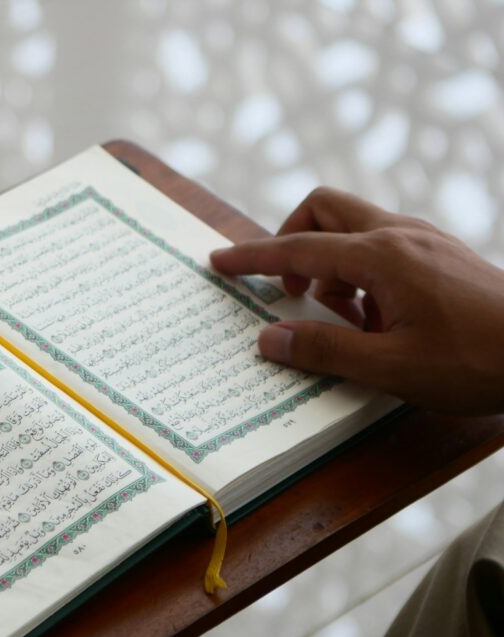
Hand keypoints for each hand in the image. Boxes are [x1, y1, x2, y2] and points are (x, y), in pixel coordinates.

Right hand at [210, 187, 503, 414]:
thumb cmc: (478, 360)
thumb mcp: (391, 367)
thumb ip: (323, 350)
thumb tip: (269, 338)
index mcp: (382, 257)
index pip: (298, 247)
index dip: (253, 257)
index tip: (219, 261)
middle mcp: (401, 235)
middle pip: (324, 208)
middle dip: (292, 240)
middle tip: (288, 290)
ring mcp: (425, 240)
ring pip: (354, 229)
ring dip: (330, 265)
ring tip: (341, 321)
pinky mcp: (441, 254)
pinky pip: (382, 246)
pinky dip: (360, 273)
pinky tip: (377, 320)